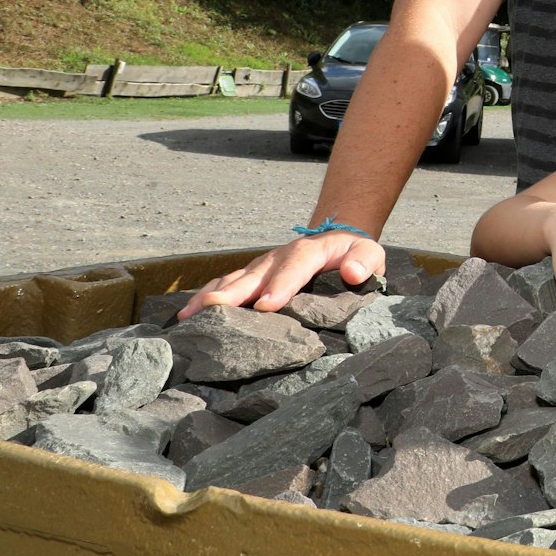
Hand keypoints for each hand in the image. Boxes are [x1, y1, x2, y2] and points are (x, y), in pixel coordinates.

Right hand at [179, 231, 384, 318]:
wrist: (337, 239)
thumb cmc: (353, 252)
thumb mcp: (369, 252)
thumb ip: (365, 261)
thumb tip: (355, 273)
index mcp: (308, 253)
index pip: (294, 268)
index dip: (280, 285)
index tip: (267, 305)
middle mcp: (278, 258)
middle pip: (253, 275)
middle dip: (232, 292)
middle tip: (212, 308)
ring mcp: (261, 267)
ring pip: (232, 280)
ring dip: (210, 296)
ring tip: (188, 315)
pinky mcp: (251, 277)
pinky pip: (226, 286)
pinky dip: (205, 299)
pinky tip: (186, 316)